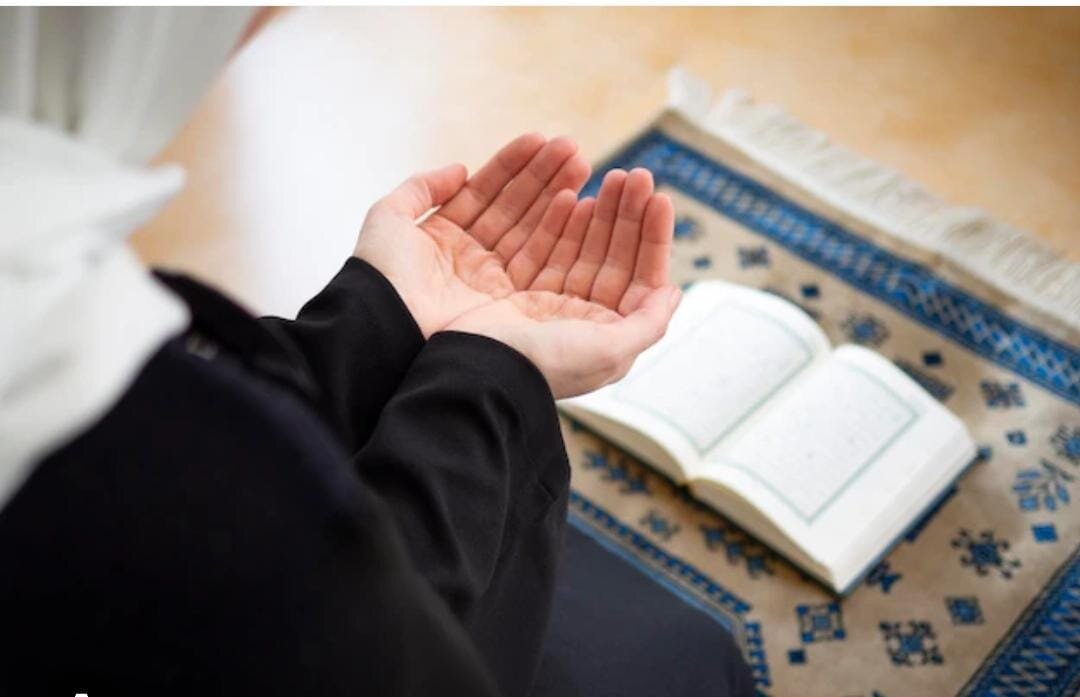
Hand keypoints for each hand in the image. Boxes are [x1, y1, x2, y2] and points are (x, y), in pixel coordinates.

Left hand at [353, 134, 590, 336]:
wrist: (386, 329)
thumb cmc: (380, 277)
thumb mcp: (389, 219)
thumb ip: (420, 188)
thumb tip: (458, 168)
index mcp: (445, 238)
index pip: (485, 192)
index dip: (511, 165)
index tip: (540, 138)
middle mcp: (472, 259)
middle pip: (515, 208)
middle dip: (544, 175)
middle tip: (574, 147)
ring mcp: (492, 280)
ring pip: (531, 228)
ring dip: (557, 193)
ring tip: (582, 162)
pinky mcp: (510, 302)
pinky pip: (538, 258)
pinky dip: (557, 229)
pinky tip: (574, 200)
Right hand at [448, 168, 679, 397]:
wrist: (468, 371)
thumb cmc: (541, 366)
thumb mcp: (609, 352)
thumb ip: (648, 323)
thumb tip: (674, 293)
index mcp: (593, 332)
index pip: (632, 276)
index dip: (649, 238)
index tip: (659, 199)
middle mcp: (564, 313)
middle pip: (603, 253)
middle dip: (622, 213)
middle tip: (633, 176)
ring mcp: (528, 293)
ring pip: (569, 239)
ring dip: (590, 205)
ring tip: (604, 174)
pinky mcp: (494, 277)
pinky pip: (528, 237)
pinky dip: (549, 213)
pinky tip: (568, 193)